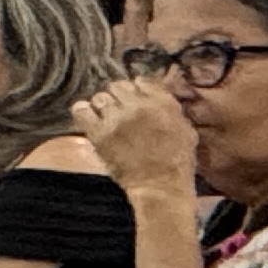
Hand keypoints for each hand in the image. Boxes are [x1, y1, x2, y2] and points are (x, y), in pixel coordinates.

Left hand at [75, 77, 201, 200]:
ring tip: (106, 119)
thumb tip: (158, 98)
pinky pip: (82, 110)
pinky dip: (83, 112)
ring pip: (100, 98)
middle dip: (118, 97)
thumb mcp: (186, 130)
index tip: (134, 100)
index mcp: (162, 103)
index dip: (136, 90)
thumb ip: (171, 110)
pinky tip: (88, 118)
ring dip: (103, 107)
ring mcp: (117, 118)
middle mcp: (139, 105)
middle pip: (118, 86)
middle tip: (119, 111)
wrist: (160, 186)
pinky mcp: (100, 132)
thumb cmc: (177, 163)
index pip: (141, 81)